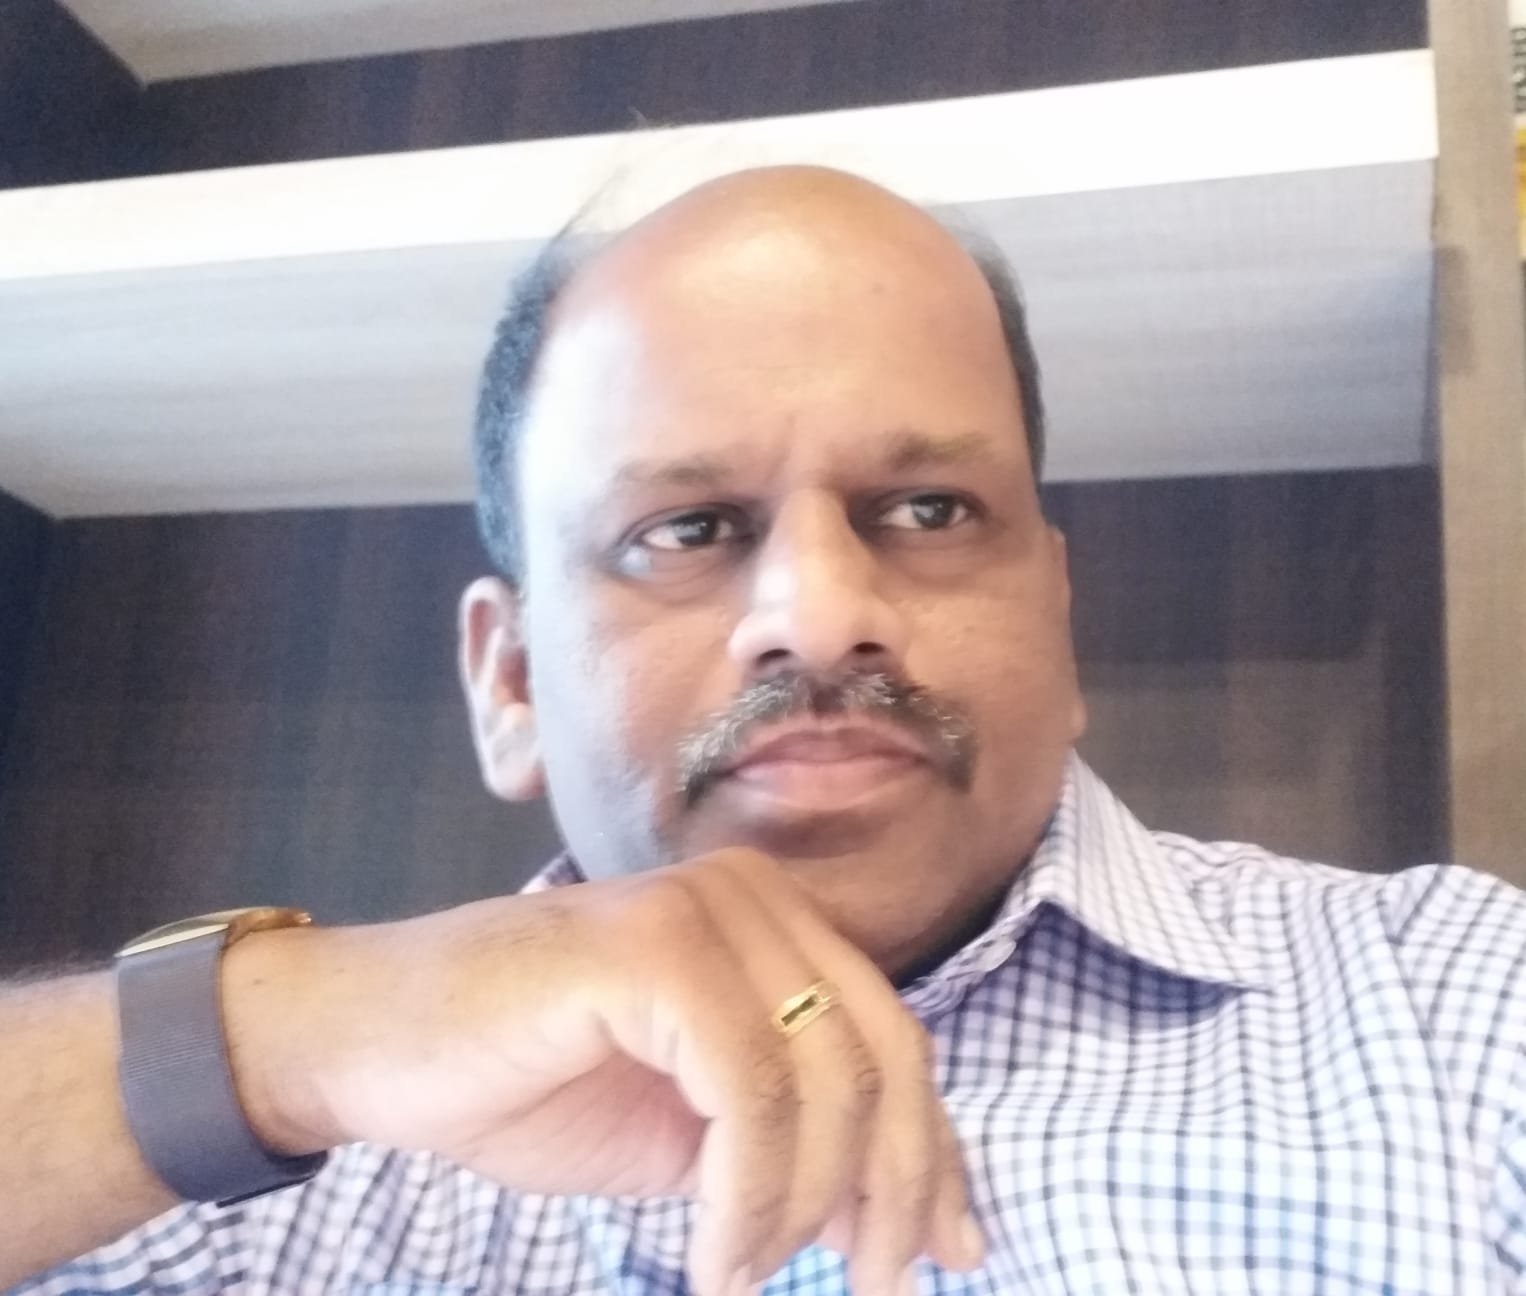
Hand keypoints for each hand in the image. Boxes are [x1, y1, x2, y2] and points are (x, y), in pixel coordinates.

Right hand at [223, 849, 983, 1294]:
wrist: (375, 1045)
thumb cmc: (527, 1081)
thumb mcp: (691, 1128)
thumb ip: (788, 1141)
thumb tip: (898, 1215)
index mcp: (773, 922)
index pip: (894, 1038)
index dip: (932, 1152)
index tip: (951, 1249)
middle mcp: (751, 896)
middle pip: (884, 1052)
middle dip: (895, 1187)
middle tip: (876, 1287)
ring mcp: (703, 908)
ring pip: (825, 1078)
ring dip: (802, 1209)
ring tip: (745, 1279)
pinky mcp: (654, 945)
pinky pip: (749, 1092)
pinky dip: (748, 1198)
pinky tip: (714, 1263)